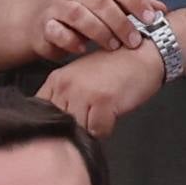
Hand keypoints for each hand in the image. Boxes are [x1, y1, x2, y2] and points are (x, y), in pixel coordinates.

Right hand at [30, 0, 163, 60]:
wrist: (42, 21)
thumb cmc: (82, 14)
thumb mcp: (108, 7)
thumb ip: (132, 7)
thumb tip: (161, 10)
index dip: (135, 1)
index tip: (150, 19)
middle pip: (100, 1)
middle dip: (120, 22)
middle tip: (133, 41)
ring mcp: (58, 6)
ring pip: (79, 14)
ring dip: (98, 31)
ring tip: (112, 46)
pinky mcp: (45, 25)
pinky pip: (57, 31)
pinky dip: (70, 40)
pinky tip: (82, 49)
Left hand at [37, 43, 164, 137]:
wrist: (144, 53)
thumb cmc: (116, 68)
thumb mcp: (82, 78)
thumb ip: (65, 98)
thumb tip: (58, 125)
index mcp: (57, 79)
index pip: (41, 111)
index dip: (55, 122)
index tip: (68, 121)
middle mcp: (66, 85)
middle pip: (61, 124)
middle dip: (75, 128)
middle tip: (91, 118)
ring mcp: (84, 93)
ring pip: (79, 130)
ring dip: (92, 129)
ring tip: (102, 115)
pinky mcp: (102, 101)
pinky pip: (99, 131)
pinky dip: (107, 129)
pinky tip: (112, 115)